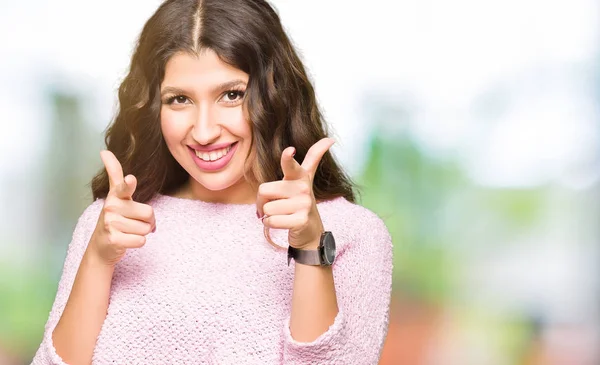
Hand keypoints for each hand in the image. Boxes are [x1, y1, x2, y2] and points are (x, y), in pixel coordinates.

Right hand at [88, 150, 155, 265]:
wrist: (101, 246)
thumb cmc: (115, 218)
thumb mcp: (115, 196)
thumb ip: (114, 174)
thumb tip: (104, 151)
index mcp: (115, 196)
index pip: (123, 187)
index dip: (128, 184)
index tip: (131, 180)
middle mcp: (111, 207)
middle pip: (149, 213)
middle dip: (147, 221)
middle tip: (133, 223)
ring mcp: (111, 224)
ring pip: (146, 228)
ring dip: (142, 232)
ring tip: (128, 231)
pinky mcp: (114, 239)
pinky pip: (141, 241)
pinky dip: (137, 242)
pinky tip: (126, 240)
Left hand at [257, 138, 334, 249]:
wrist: (310, 230)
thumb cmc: (299, 202)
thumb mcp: (304, 179)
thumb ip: (314, 158)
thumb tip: (330, 139)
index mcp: (300, 177)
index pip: (292, 165)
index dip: (288, 158)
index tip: (290, 151)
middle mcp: (303, 188)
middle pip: (264, 190)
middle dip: (262, 201)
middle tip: (273, 204)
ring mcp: (303, 205)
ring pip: (266, 207)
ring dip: (268, 214)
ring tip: (282, 214)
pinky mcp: (300, 220)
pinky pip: (271, 220)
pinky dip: (270, 224)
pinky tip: (283, 223)